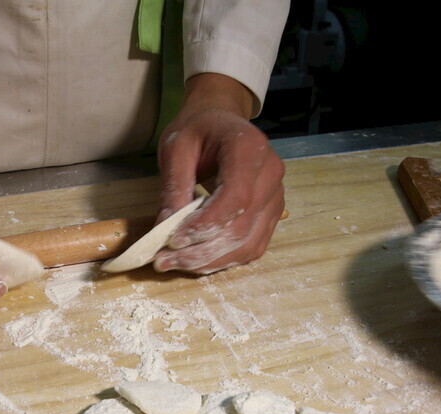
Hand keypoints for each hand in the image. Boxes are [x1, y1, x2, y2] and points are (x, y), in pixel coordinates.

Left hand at [153, 74, 284, 273]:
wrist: (221, 122)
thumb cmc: (198, 130)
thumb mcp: (176, 148)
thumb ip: (174, 187)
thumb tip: (165, 229)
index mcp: (250, 149)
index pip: (235, 198)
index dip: (205, 225)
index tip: (173, 240)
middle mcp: (271, 174)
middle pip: (242, 228)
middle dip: (201, 252)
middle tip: (164, 261)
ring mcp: (276, 197)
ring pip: (248, 245)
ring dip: (211, 262)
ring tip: (176, 264)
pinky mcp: (272, 214)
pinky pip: (252, 247)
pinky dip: (225, 260)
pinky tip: (198, 260)